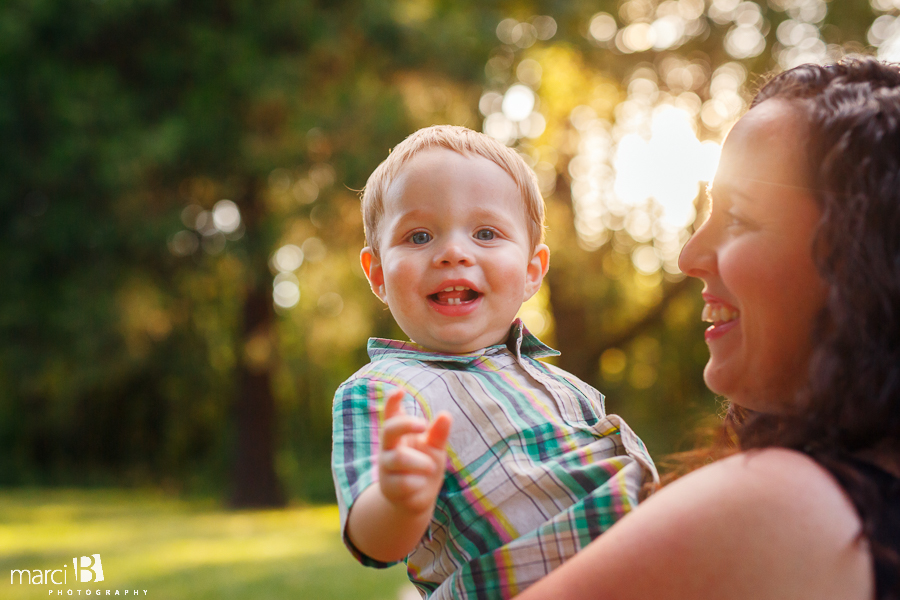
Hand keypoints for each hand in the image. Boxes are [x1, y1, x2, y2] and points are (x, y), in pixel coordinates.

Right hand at [378, 388, 451, 515]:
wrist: (416, 500)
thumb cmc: (425, 466)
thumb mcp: (435, 448)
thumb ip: (438, 434)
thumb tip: (445, 415)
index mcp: (399, 434)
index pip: (391, 414)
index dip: (392, 401)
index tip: (400, 390)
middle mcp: (389, 447)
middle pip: (389, 429)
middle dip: (405, 424)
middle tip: (423, 424)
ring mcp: (386, 467)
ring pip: (400, 458)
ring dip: (420, 462)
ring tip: (431, 467)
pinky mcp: (388, 487)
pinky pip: (404, 482)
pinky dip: (418, 482)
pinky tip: (420, 484)